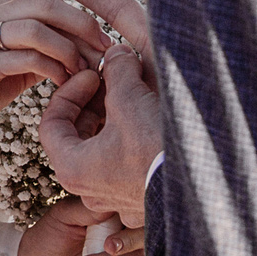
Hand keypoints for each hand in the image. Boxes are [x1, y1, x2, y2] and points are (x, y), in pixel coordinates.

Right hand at [0, 0, 117, 154]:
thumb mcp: (10, 69)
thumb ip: (37, 54)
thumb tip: (78, 50)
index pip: (44, 2)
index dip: (78, 18)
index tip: (103, 40)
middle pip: (44, 5)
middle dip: (82, 24)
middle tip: (106, 47)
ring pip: (36, 28)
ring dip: (69, 49)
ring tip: (85, 70)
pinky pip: (25, 57)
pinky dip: (52, 67)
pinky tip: (64, 81)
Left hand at [10, 196, 145, 255]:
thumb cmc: (47, 237)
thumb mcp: (63, 215)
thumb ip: (88, 209)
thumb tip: (114, 203)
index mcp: (113, 215)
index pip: (137, 211)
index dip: (134, 218)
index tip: (117, 224)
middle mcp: (122, 236)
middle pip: (144, 237)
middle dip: (128, 243)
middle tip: (107, 247)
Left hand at [38, 45, 161, 226]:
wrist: (205, 185)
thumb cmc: (157, 149)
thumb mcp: (130, 98)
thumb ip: (117, 70)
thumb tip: (116, 55)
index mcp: (73, 168)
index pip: (51, 124)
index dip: (68, 92)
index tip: (91, 76)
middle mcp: (90, 191)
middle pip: (79, 138)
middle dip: (94, 105)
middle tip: (112, 83)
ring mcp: (118, 200)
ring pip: (105, 153)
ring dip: (115, 122)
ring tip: (135, 98)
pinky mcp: (144, 201)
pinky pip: (130, 168)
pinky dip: (135, 143)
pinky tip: (152, 123)